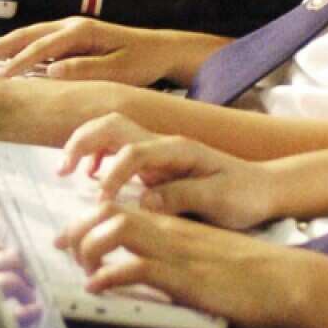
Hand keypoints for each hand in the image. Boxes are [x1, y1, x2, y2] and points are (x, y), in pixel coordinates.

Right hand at [0, 17, 198, 84]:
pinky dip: (14, 53)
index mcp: (81, 31)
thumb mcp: (119, 69)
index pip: (41, 48)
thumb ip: (86, 70)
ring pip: (26, 38)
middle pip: (24, 36)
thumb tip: (52, 73)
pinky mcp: (69, 42)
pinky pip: (35, 46)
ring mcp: (68, 32)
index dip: (17, 64)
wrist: (160, 49)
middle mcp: (70, 27)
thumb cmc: (143, 60)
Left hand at [53, 203, 324, 327]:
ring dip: (89, 248)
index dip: (87, 220)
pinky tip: (98, 289)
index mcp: (176, 225)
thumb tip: (151, 273)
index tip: (69, 240)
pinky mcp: (184, 277)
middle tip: (64, 253)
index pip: (121, 207)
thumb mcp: (208, 259)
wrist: (290, 283)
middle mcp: (172, 230)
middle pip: (109, 210)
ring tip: (84, 272)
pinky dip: (109, 276)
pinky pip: (135, 267)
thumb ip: (180, 258)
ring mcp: (177, 251)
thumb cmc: (254, 277)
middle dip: (77, 229)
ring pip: (115, 229)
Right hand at [61, 114, 277, 229]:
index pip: (132, 152)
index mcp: (178, 150)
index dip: (112, 175)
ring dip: (85, 146)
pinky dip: (98, 158)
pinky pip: (118, 150)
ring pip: (112, 133)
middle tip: (62, 170)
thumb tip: (144, 202)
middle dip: (82, 142)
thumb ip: (181, 197)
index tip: (103, 202)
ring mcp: (158, 151)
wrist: (265, 189)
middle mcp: (164, 144)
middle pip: (113, 125)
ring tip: (66, 172)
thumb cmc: (245, 196)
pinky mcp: (156, 163)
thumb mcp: (219, 200)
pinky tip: (92, 178)